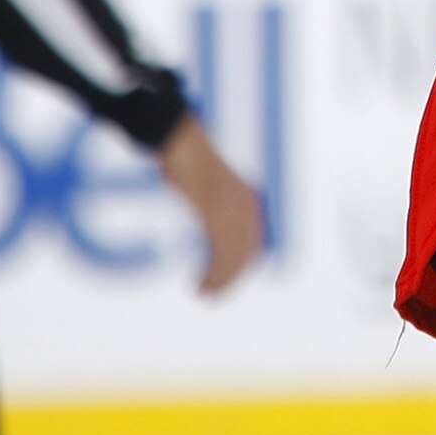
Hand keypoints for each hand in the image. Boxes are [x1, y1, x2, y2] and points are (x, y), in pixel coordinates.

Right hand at [157, 114, 263, 295]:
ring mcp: (235, 209)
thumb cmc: (188, 159)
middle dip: (232, 278)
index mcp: (249, 198)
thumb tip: (211, 220)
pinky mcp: (217, 213)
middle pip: (249, 253)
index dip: (242, 266)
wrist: (179, 140)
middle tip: (212, 294)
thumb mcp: (207, 186)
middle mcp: (248, 205)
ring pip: (238, 259)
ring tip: (204, 294)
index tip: (224, 281)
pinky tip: (200, 285)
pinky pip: (223, 254)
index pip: (255, 241)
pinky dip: (215, 276)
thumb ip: (214, 205)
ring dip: (222, 282)